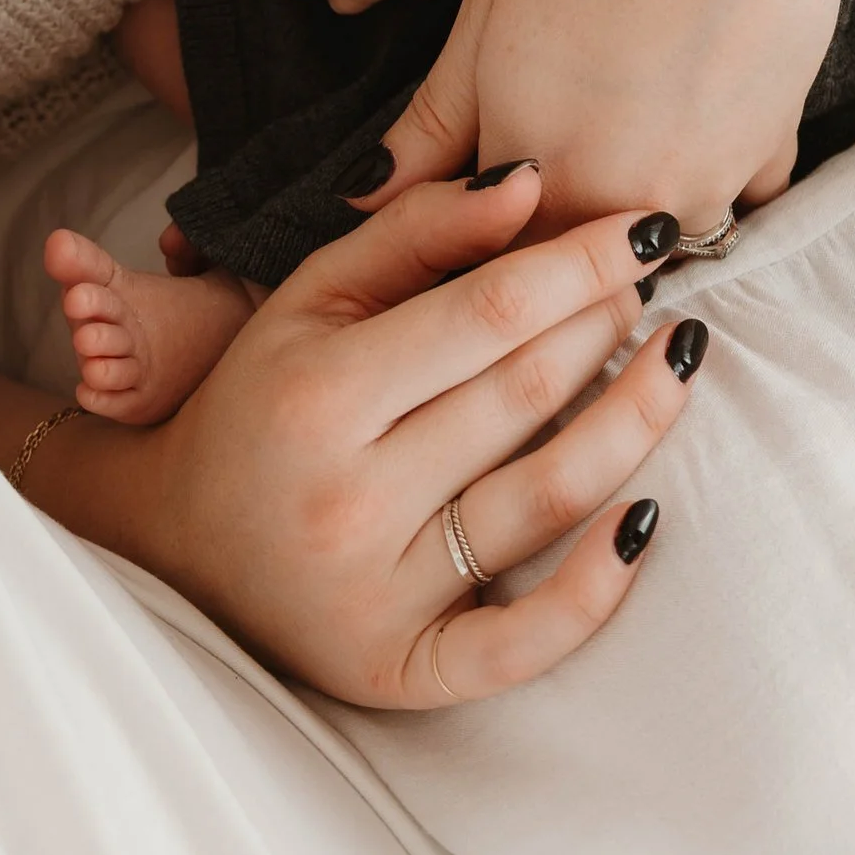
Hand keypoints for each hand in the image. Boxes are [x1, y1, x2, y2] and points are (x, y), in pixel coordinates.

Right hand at [47, 166, 708, 704]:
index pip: (489, 312)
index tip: (646, 228)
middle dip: (608, 325)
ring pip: (545, 501)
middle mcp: (348, 496)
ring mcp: (377, 594)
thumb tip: (532, 181)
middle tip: (651, 284)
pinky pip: (522, 643)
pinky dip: (598, 588)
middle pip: (526, 396)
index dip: (581, 262)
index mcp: (320, 392)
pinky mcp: (402, 672)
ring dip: (635, 424)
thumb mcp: (312, 296)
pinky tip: (647, 519)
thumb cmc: (263, 401)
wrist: (177, 549)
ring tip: (677, 363)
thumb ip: (419, 231)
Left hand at [356, 0, 854, 238]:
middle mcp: (618, 203)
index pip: (484, 259)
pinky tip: (694, 103)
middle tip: (547, 153)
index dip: (470, 240)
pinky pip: (731, 197)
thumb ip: (429, 125)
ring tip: (623, 120)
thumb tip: (362, 198)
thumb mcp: (485, 12)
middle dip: (547, 241)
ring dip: (629, 212)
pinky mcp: (771, 154)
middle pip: (570, 261)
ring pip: (652, 237)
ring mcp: (704, 186)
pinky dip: (708, 171)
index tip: (469, 210)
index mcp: (531, 173)